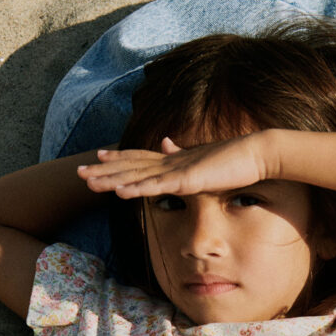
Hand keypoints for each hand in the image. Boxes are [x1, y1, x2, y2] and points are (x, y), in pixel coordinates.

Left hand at [76, 133, 275, 198]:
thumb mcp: (205, 160)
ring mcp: (177, 170)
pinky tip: (120, 192)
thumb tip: (168, 142)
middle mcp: (171, 162)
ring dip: (112, 180)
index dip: (118, 159)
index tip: (98, 158)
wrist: (257, 154)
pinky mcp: (187, 180)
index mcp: (176, 160)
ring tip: (88, 183)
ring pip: (137, 176)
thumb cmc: (236, 160)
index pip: (140, 158)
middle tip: (79, 173)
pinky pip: (157, 187)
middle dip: (104, 171)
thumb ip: (185, 155)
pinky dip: (137, 188)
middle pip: (131, 166)